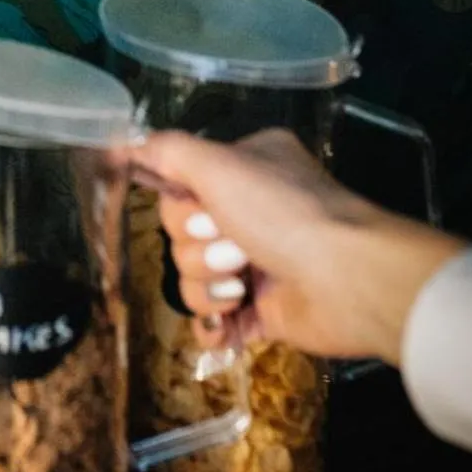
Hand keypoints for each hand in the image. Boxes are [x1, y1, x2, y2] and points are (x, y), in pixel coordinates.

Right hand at [127, 127, 464, 365]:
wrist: (348, 281)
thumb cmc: (285, 213)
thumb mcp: (220, 164)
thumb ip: (168, 151)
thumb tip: (123, 144)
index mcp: (247, 169)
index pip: (181, 186)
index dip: (181, 206)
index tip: (200, 212)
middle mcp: (252, 211)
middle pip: (181, 235)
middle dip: (199, 248)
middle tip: (234, 248)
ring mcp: (257, 263)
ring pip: (193, 278)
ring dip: (209, 286)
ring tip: (241, 286)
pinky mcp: (264, 311)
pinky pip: (214, 321)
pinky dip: (215, 326)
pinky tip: (225, 326)